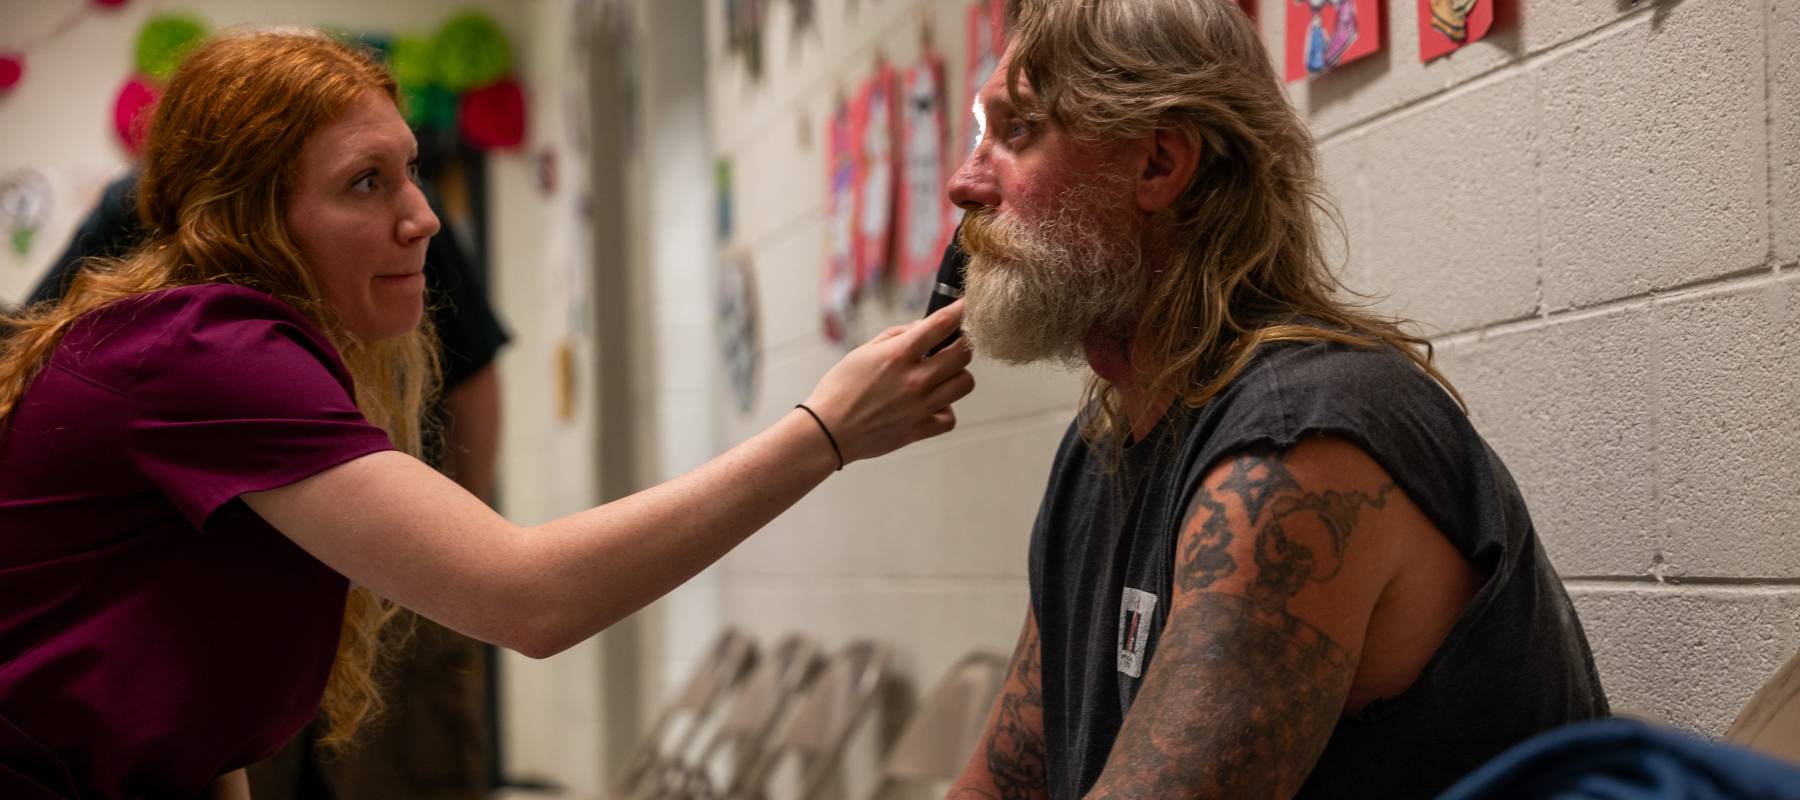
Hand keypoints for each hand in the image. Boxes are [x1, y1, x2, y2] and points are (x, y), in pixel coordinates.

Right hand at [802, 300, 974, 463]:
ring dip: (957, 375)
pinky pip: (950, 418)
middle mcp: (914, 379)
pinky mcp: (919, 430)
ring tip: (942, 376)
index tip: (969, 304)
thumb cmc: (839, 388)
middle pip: (963, 354)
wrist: (827, 432)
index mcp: (898, 355)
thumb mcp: (863, 352)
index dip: (961, 310)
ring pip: (964, 384)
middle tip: (953, 345)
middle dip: (962, 344)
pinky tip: (932, 404)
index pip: (941, 324)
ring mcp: (919, 406)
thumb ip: (895, 336)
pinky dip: (945, 410)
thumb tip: (922, 326)